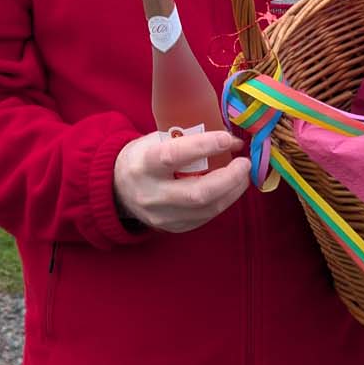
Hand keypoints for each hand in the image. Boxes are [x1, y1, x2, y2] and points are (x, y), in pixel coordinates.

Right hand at [112, 129, 248, 233]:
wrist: (118, 188)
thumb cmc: (143, 157)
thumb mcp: (155, 140)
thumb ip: (188, 138)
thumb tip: (230, 138)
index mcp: (143, 165)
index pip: (173, 156)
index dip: (203, 147)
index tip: (227, 139)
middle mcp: (151, 194)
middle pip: (197, 192)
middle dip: (229, 178)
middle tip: (245, 163)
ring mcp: (162, 215)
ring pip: (207, 208)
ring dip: (232, 191)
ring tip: (243, 175)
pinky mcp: (174, 227)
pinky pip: (206, 217)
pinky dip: (223, 201)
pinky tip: (231, 188)